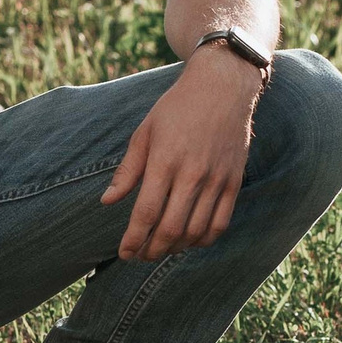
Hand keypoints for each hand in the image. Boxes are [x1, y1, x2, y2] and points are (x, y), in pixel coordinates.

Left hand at [102, 45, 262, 260]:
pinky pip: (220, 223)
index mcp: (165, 160)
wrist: (223, 87)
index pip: (146, 212)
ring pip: (196, 230)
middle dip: (152, 250)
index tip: (124, 252)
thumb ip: (128, 170)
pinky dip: (204, 239)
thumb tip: (107, 201)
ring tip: (162, 249)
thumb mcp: (145, 132)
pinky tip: (190, 241)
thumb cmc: (177, 108)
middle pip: (171, 228)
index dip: (134, 239)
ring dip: (176, 248)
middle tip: (141, 255)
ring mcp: (216, 179)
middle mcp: (192, 173)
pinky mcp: (234, 181)